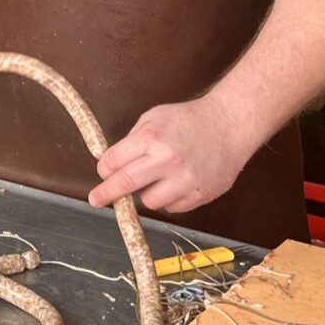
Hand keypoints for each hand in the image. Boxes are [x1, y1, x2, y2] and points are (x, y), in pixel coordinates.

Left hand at [90, 95, 253, 212]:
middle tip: (96, 199)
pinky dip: (169, 198)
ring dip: (146, 193)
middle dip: (106, 194)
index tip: (102, 174)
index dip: (104, 169)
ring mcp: (184, 180)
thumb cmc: (189, 119)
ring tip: (157, 178)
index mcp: (152, 138)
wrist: (229, 125)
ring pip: (149, 202)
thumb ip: (133, 140)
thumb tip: (112, 163)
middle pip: (126, 184)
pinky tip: (176, 181)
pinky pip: (172, 207)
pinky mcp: (199, 195)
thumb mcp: (154, 117)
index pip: (114, 160)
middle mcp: (167, 160)